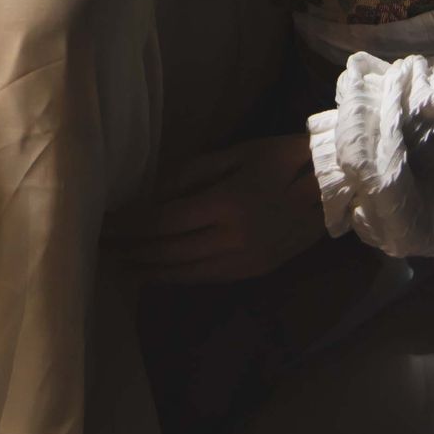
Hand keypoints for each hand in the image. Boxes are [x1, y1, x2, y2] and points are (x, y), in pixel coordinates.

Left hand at [108, 133, 326, 282]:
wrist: (331, 186)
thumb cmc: (277, 158)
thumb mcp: (232, 155)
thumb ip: (189, 175)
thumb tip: (151, 196)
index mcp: (226, 204)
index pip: (164, 221)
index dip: (132, 226)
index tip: (105, 226)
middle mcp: (233, 238)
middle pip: (170, 250)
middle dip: (132, 251)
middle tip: (101, 248)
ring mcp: (246, 260)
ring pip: (186, 271)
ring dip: (149, 270)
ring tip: (120, 265)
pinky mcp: (254, 271)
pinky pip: (206, 278)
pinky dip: (177, 277)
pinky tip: (156, 273)